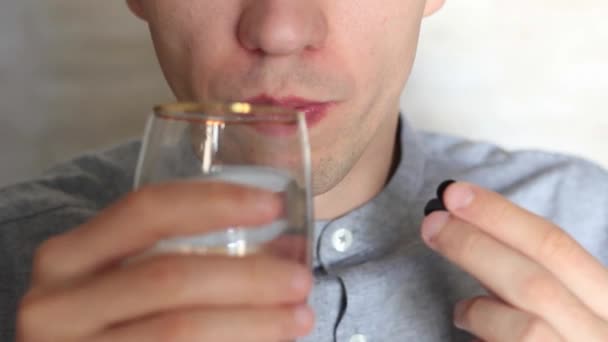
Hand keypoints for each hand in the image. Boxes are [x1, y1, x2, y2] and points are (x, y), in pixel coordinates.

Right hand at [16, 182, 313, 341]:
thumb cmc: (110, 319)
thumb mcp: (124, 279)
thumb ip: (180, 256)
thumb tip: (283, 245)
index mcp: (68, 257)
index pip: (146, 211)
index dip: (215, 202)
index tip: (273, 205)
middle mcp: (56, 304)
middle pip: (169, 276)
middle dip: (248, 277)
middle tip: (300, 280)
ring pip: (179, 330)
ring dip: (252, 322)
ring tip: (299, 316)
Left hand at [421, 182, 607, 341]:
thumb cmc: (562, 337)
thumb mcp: (562, 311)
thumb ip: (528, 284)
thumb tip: (473, 234)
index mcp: (607, 304)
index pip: (557, 246)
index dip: (502, 215)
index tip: (455, 194)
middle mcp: (605, 333)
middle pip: (538, 276)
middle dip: (477, 242)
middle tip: (431, 224)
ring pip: (529, 324)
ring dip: (480, 305)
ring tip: (462, 309)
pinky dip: (485, 332)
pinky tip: (471, 329)